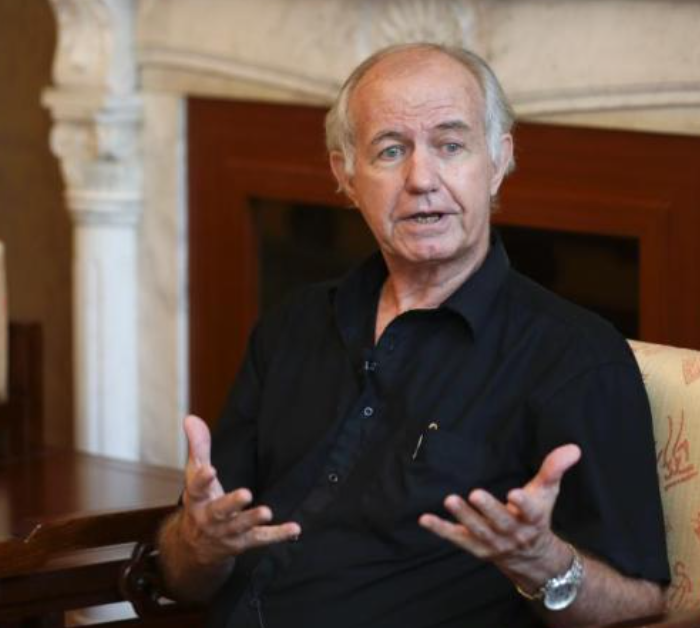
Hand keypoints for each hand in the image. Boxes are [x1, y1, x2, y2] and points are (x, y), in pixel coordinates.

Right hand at [180, 415, 300, 565]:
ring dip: (253, 519)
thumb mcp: (195, 475)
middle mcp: (210, 518)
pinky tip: (294, 529)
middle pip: (220, 511)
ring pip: (240, 527)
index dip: (202, 479)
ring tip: (266, 512)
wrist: (195, 548)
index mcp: (197, 500)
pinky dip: (278, 535)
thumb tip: (191, 418)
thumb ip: (198, 447)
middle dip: (232, 504)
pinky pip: (261, 539)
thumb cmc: (200, 502)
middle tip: (245, 494)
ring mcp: (227, 532)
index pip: (196, 489)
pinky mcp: (244, 542)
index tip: (210, 469)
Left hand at [419, 444, 580, 576]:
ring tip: (450, 499)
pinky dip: (440, 529)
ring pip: (477, 530)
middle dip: (488, 509)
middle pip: (501, 522)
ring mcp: (492, 543)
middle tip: (475, 493)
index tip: (516, 493)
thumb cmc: (537, 517)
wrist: (532, 558)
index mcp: (532, 519)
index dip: (524, 504)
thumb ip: (554, 469)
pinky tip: (424, 519)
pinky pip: (456, 538)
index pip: (530, 512)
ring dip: (463, 516)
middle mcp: (513, 533)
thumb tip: (573, 448)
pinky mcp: (474, 546)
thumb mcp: (547, 493)